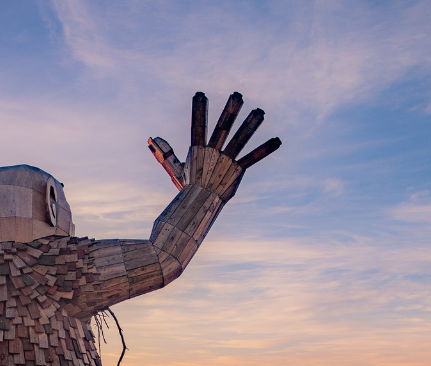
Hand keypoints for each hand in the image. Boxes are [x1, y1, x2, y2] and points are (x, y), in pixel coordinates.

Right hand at [148, 91, 279, 201]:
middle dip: (230, 112)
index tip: (200, 94)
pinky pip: (252, 157)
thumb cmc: (189, 185)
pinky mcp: (237, 170)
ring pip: (240, 139)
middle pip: (222, 128)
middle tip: (238, 95)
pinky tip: (277, 141)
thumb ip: (167, 152)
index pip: (197, 126)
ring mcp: (226, 161)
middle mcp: (212, 154)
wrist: (199, 205)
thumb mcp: (176, 167)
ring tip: (260, 111)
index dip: (198, 110)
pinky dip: (265, 149)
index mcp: (198, 151)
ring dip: (251, 125)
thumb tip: (153, 138)